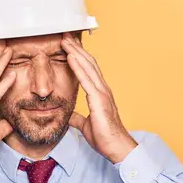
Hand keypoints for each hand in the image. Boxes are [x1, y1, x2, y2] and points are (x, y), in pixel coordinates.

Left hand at [61, 33, 137, 163]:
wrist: (117, 148)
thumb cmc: (105, 138)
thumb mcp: (86, 125)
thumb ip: (78, 118)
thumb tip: (70, 116)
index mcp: (99, 94)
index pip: (88, 69)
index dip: (78, 56)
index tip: (68, 45)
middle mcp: (102, 89)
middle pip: (88, 62)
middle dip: (76, 47)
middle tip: (65, 34)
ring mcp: (102, 93)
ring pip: (88, 66)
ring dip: (75, 51)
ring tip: (65, 39)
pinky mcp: (99, 100)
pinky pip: (87, 79)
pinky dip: (78, 67)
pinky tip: (70, 57)